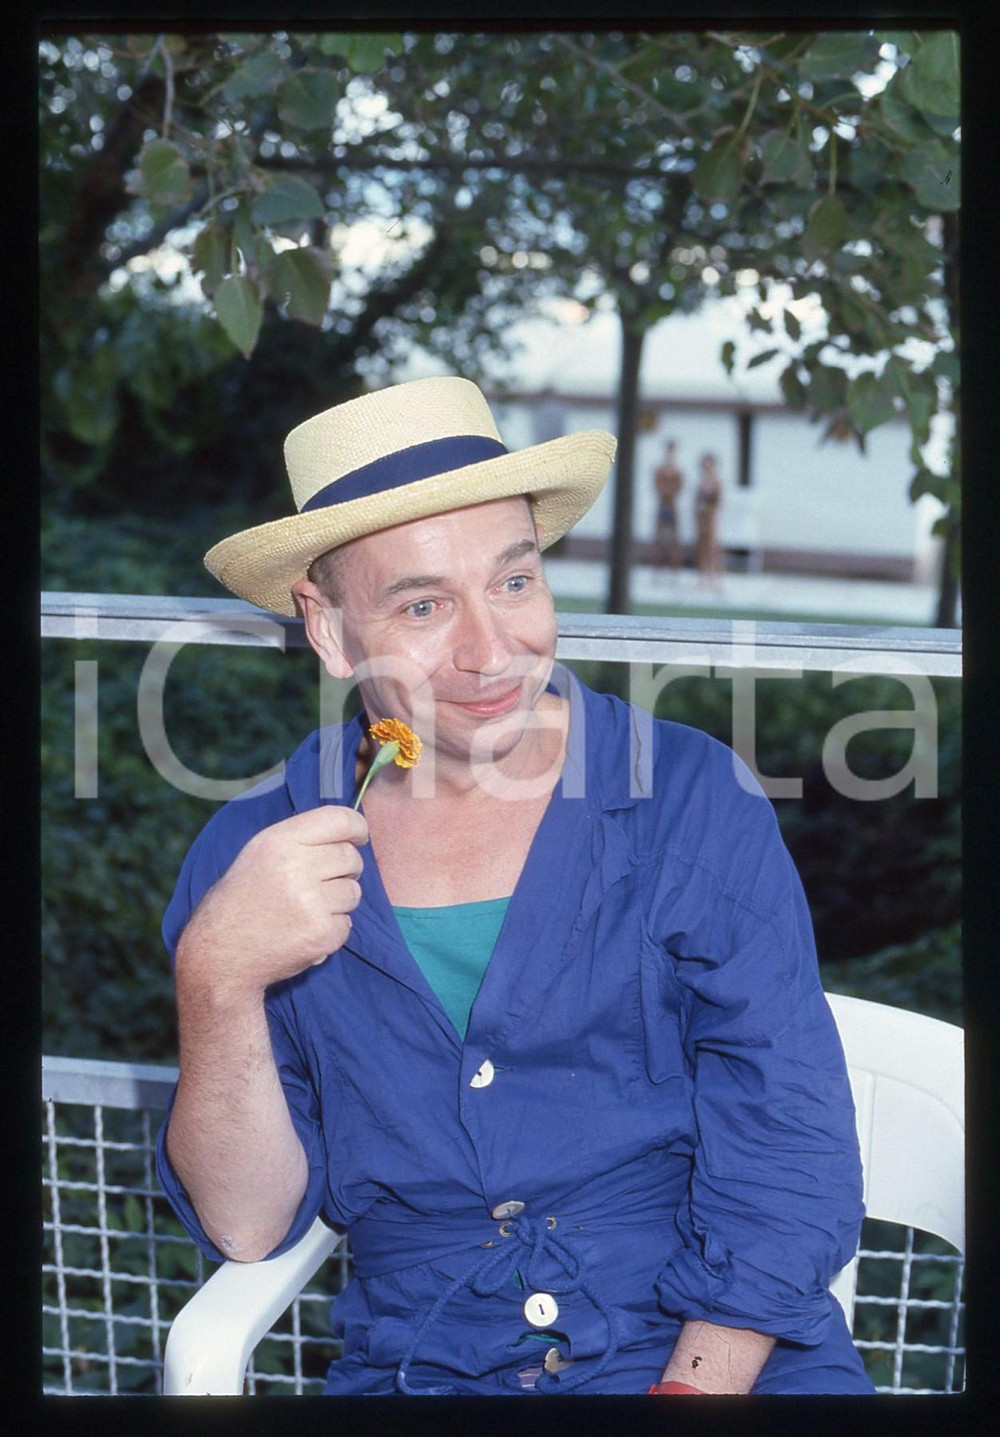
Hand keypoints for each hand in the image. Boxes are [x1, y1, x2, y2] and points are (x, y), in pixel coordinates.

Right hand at [176, 805, 368, 999]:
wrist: (220, 953)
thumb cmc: (242, 899)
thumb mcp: (259, 853)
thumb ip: (300, 838)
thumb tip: (348, 830)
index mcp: (279, 842)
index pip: (339, 819)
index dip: (356, 827)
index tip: (359, 836)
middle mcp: (296, 868)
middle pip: (351, 857)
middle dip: (345, 870)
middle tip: (321, 883)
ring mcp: (311, 903)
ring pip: (354, 892)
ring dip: (338, 902)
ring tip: (307, 909)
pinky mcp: (321, 934)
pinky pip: (347, 923)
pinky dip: (332, 930)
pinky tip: (304, 930)